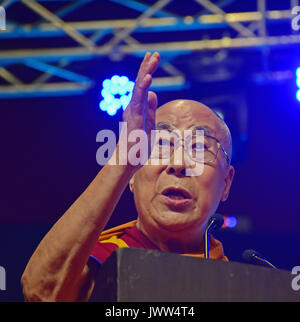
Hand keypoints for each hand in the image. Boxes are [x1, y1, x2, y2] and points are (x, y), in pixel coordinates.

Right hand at [118, 52, 159, 170]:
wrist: (128, 160)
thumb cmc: (137, 145)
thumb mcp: (149, 123)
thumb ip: (151, 108)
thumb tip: (154, 93)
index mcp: (138, 108)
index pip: (143, 87)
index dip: (147, 72)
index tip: (153, 59)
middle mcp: (133, 106)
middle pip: (140, 83)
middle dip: (147, 66)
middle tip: (154, 53)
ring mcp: (133, 111)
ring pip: (139, 87)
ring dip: (146, 71)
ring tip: (153, 58)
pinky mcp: (134, 117)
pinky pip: (138, 100)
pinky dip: (143, 87)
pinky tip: (148, 76)